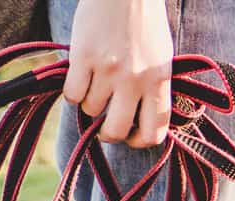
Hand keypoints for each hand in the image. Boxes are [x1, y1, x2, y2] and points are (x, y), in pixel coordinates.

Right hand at [63, 0, 173, 148]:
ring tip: (93, 90)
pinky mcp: (83, 57)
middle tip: (103, 128)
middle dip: (108, 135)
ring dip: (90, 106)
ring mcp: (109, 70)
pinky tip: (78, 82)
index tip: (130, 137)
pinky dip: (73, 94)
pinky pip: (72, 94)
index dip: (139, 142)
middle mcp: (135, 81)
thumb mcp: (162, 60)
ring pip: (91, 111)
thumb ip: (154, 89)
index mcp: (159, 83)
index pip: (154, 132)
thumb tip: (144, 120)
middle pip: (117, 130)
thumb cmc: (145, 24)